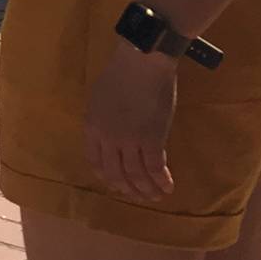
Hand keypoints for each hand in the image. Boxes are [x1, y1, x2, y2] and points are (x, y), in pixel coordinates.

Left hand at [85, 41, 180, 203]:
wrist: (141, 62)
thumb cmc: (120, 73)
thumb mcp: (99, 98)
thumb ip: (102, 120)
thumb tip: (107, 134)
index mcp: (92, 128)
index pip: (95, 162)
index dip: (106, 176)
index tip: (115, 184)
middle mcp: (108, 139)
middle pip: (115, 173)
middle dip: (127, 189)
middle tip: (137, 196)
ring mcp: (129, 141)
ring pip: (136, 175)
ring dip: (146, 190)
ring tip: (155, 197)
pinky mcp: (152, 139)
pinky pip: (155, 168)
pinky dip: (161, 181)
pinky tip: (168, 187)